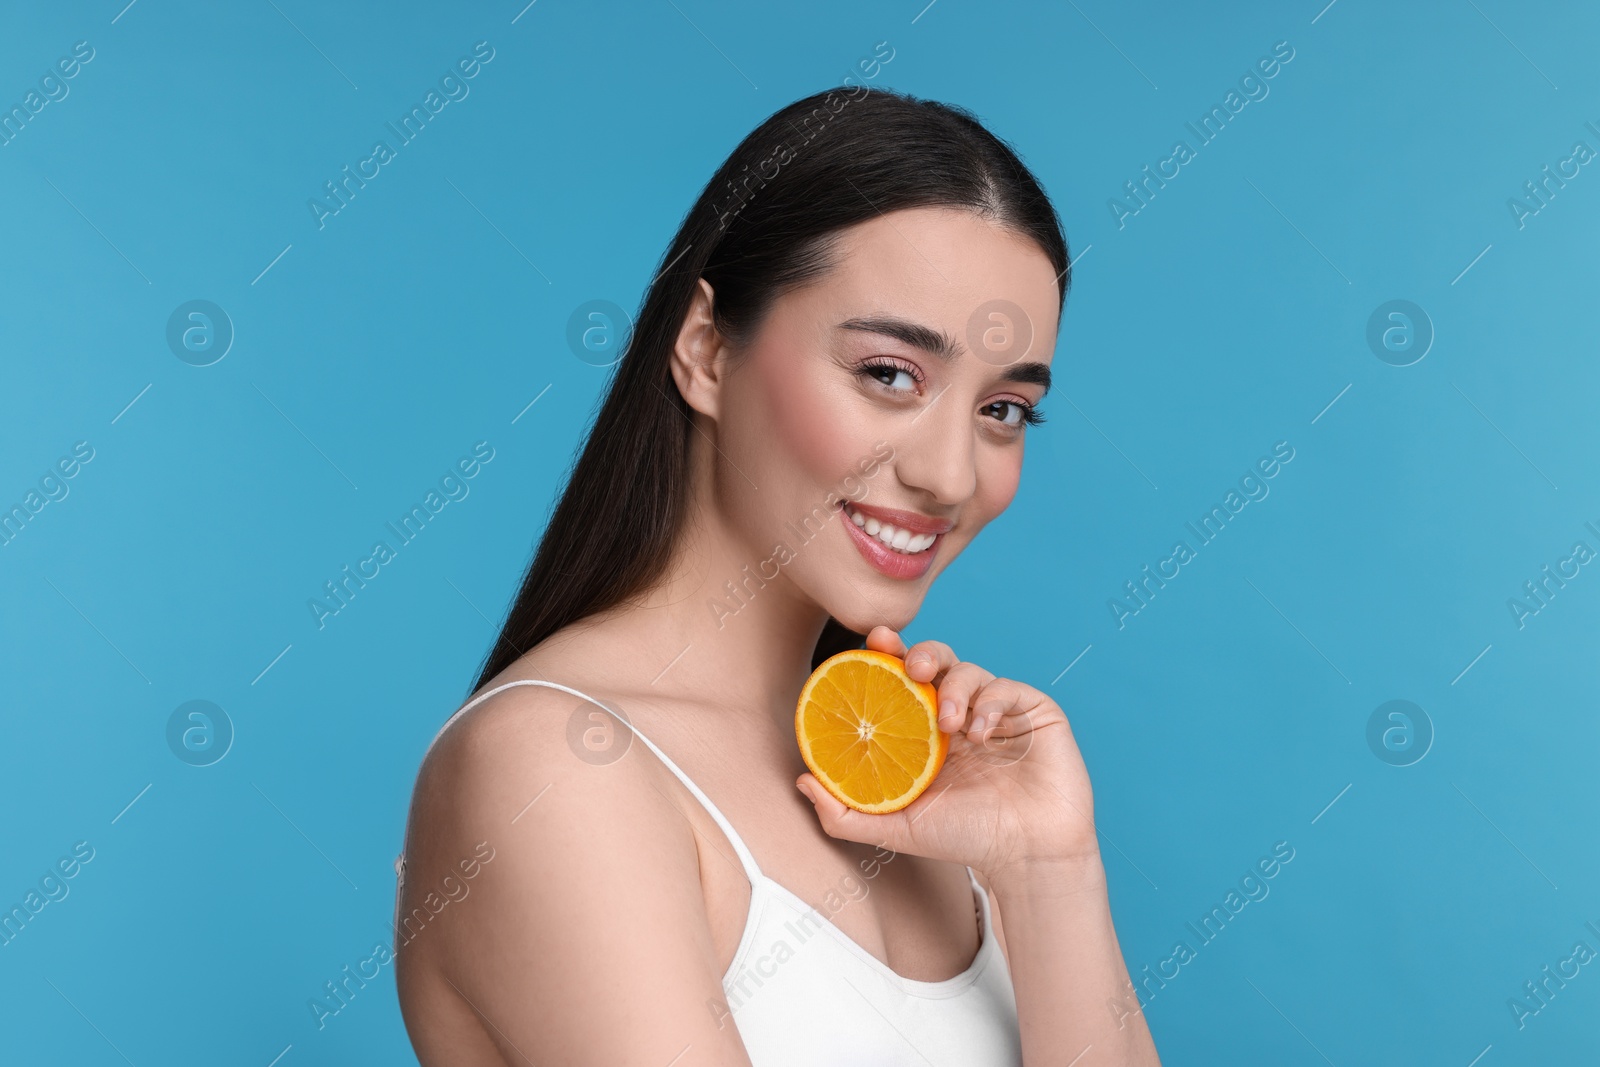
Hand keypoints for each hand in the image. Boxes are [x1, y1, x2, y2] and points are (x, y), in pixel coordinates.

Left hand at [795, 626, 1100, 879]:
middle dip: (923, 653)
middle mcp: (961, 712)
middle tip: (912, 667)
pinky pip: (1009, 689)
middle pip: (938, 660)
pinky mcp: (1035, 712)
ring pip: (972, 671)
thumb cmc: (965, 839)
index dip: (888, 654)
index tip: (874, 640)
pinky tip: (980, 733)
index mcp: (928, 729)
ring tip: (948, 723)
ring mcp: (998, 711)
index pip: (904, 679)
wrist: (1027, 856)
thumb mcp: (896, 828)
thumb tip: (801, 781)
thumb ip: (846, 812)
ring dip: (956, 688)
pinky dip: (991, 703)